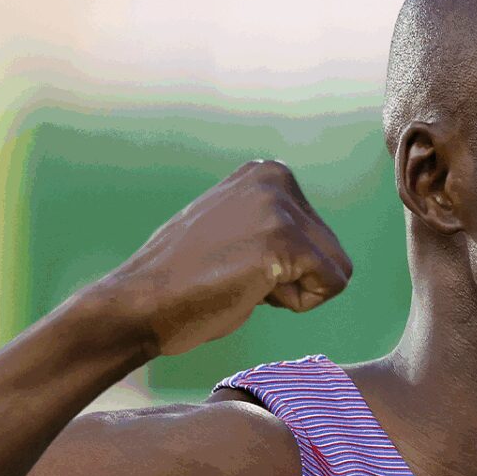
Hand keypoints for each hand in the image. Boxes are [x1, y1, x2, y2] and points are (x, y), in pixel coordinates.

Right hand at [86, 159, 353, 358]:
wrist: (141, 303)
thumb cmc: (185, 281)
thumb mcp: (235, 229)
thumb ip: (270, 222)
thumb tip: (316, 246)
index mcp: (267, 172)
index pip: (319, 236)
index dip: (284, 267)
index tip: (235, 262)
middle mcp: (277, 177)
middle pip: (334, 251)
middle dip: (294, 279)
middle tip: (237, 275)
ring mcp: (279, 206)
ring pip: (336, 270)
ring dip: (292, 291)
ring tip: (241, 280)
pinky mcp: (284, 240)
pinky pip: (330, 286)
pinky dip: (295, 303)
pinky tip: (249, 290)